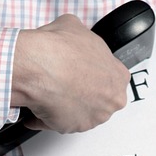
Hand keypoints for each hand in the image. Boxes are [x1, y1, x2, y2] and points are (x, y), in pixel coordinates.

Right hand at [11, 14, 130, 132]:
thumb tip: (72, 38)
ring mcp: (93, 118)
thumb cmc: (59, 50)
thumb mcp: (73, 26)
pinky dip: (46, 116)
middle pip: (98, 99)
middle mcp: (110, 102)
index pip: (112, 78)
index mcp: (118, 77)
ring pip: (79, 112)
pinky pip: (58, 123)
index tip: (82, 71)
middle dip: (82, 92)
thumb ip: (81, 38)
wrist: (39, 68)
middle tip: (64, 81)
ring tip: (48, 91)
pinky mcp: (72, 129)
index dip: (94, 73)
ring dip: (65, 105)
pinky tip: (38, 103)